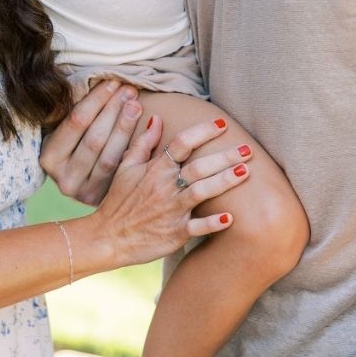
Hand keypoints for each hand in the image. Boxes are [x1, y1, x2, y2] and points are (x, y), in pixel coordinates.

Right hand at [40, 79, 144, 205]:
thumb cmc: (70, 144)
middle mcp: (64, 179)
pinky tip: (146, 131)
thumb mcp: (62, 128)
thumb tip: (100, 83)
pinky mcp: (102, 198)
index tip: (112, 81)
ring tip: (137, 105)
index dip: (96, 100)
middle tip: (130, 91)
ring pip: (110, 156)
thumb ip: (73, 110)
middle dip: (114, 111)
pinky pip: (121, 170)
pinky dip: (135, 149)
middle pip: (94, 139)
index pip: (76, 122)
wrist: (74, 179)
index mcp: (49, 158)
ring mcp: (84, 192)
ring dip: (126, 127)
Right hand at [87, 111, 250, 267]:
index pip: (181, 143)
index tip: (223, 124)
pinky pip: (196, 228)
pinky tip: (231, 218)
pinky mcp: (174, 233)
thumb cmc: (118, 202)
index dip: (203, 131)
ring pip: (201, 192)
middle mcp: (165, 187)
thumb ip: (143, 143)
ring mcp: (171, 211)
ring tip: (246, 172)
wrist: (107, 238)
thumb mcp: (125, 168)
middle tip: (248, 148)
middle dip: (225, 156)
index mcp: (155, 169)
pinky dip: (213, 224)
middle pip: (199, 166)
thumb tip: (156, 118)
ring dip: (224, 181)